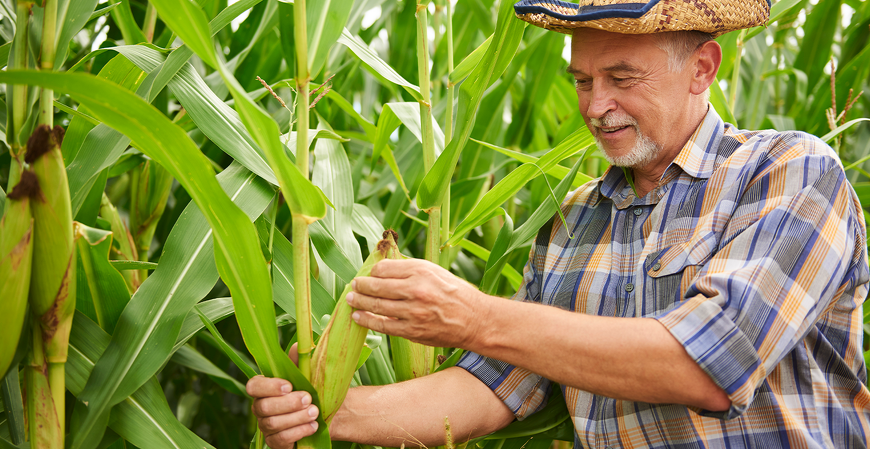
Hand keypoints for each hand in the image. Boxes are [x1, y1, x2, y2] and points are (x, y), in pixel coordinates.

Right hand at [246, 344, 318, 448]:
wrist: (329, 413)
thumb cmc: (313, 389)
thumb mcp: (308, 372)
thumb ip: (300, 360)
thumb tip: (299, 345)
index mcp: (264, 388)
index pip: (253, 386)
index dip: (269, 387)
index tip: (289, 385)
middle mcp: (260, 408)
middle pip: (263, 407)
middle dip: (288, 403)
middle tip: (308, 398)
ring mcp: (266, 427)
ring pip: (272, 424)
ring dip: (295, 417)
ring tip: (315, 412)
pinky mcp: (276, 443)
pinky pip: (280, 440)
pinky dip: (298, 432)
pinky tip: (313, 426)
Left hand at [347, 258, 488, 348]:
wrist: (475, 320)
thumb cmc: (455, 293)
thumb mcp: (435, 271)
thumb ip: (410, 269)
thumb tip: (382, 269)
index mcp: (421, 270)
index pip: (384, 268)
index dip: (373, 271)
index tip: (369, 274)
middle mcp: (416, 289)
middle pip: (376, 286)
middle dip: (360, 286)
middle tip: (352, 286)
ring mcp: (413, 312)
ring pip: (376, 306)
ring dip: (359, 303)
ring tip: (350, 300)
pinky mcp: (412, 330)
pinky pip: (383, 325)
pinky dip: (367, 321)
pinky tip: (358, 317)